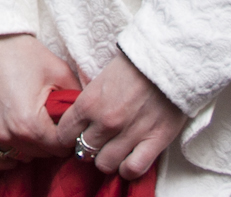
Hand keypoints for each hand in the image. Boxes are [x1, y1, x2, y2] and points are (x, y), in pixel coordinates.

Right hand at [0, 34, 77, 169]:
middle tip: (53, 122)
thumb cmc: (19, 52)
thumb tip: (88, 114)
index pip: (60, 147)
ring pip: (20, 157)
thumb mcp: (57, 70)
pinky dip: (5, 156)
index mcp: (30, 124)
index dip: (69, 136)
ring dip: (31, 148)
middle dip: (51, 142)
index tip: (69, 124)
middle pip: (41, 155)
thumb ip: (77, 97)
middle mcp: (8, 135)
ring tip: (35, 126)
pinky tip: (15, 142)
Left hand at [57, 50, 183, 180]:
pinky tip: (129, 160)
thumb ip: (87, 103)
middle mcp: (106, 122)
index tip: (74, 136)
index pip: (64, 134)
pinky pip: (133, 169)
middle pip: (84, 152)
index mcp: (89, 103)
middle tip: (97, 142)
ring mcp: (130, 134)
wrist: (165, 62)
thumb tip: (77, 121)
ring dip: (107, 159)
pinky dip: (128, 169)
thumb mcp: (98, 80)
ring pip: (105, 165)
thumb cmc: (131, 67)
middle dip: (88, 148)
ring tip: (113, 150)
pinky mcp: (154, 141)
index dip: (67, 137)